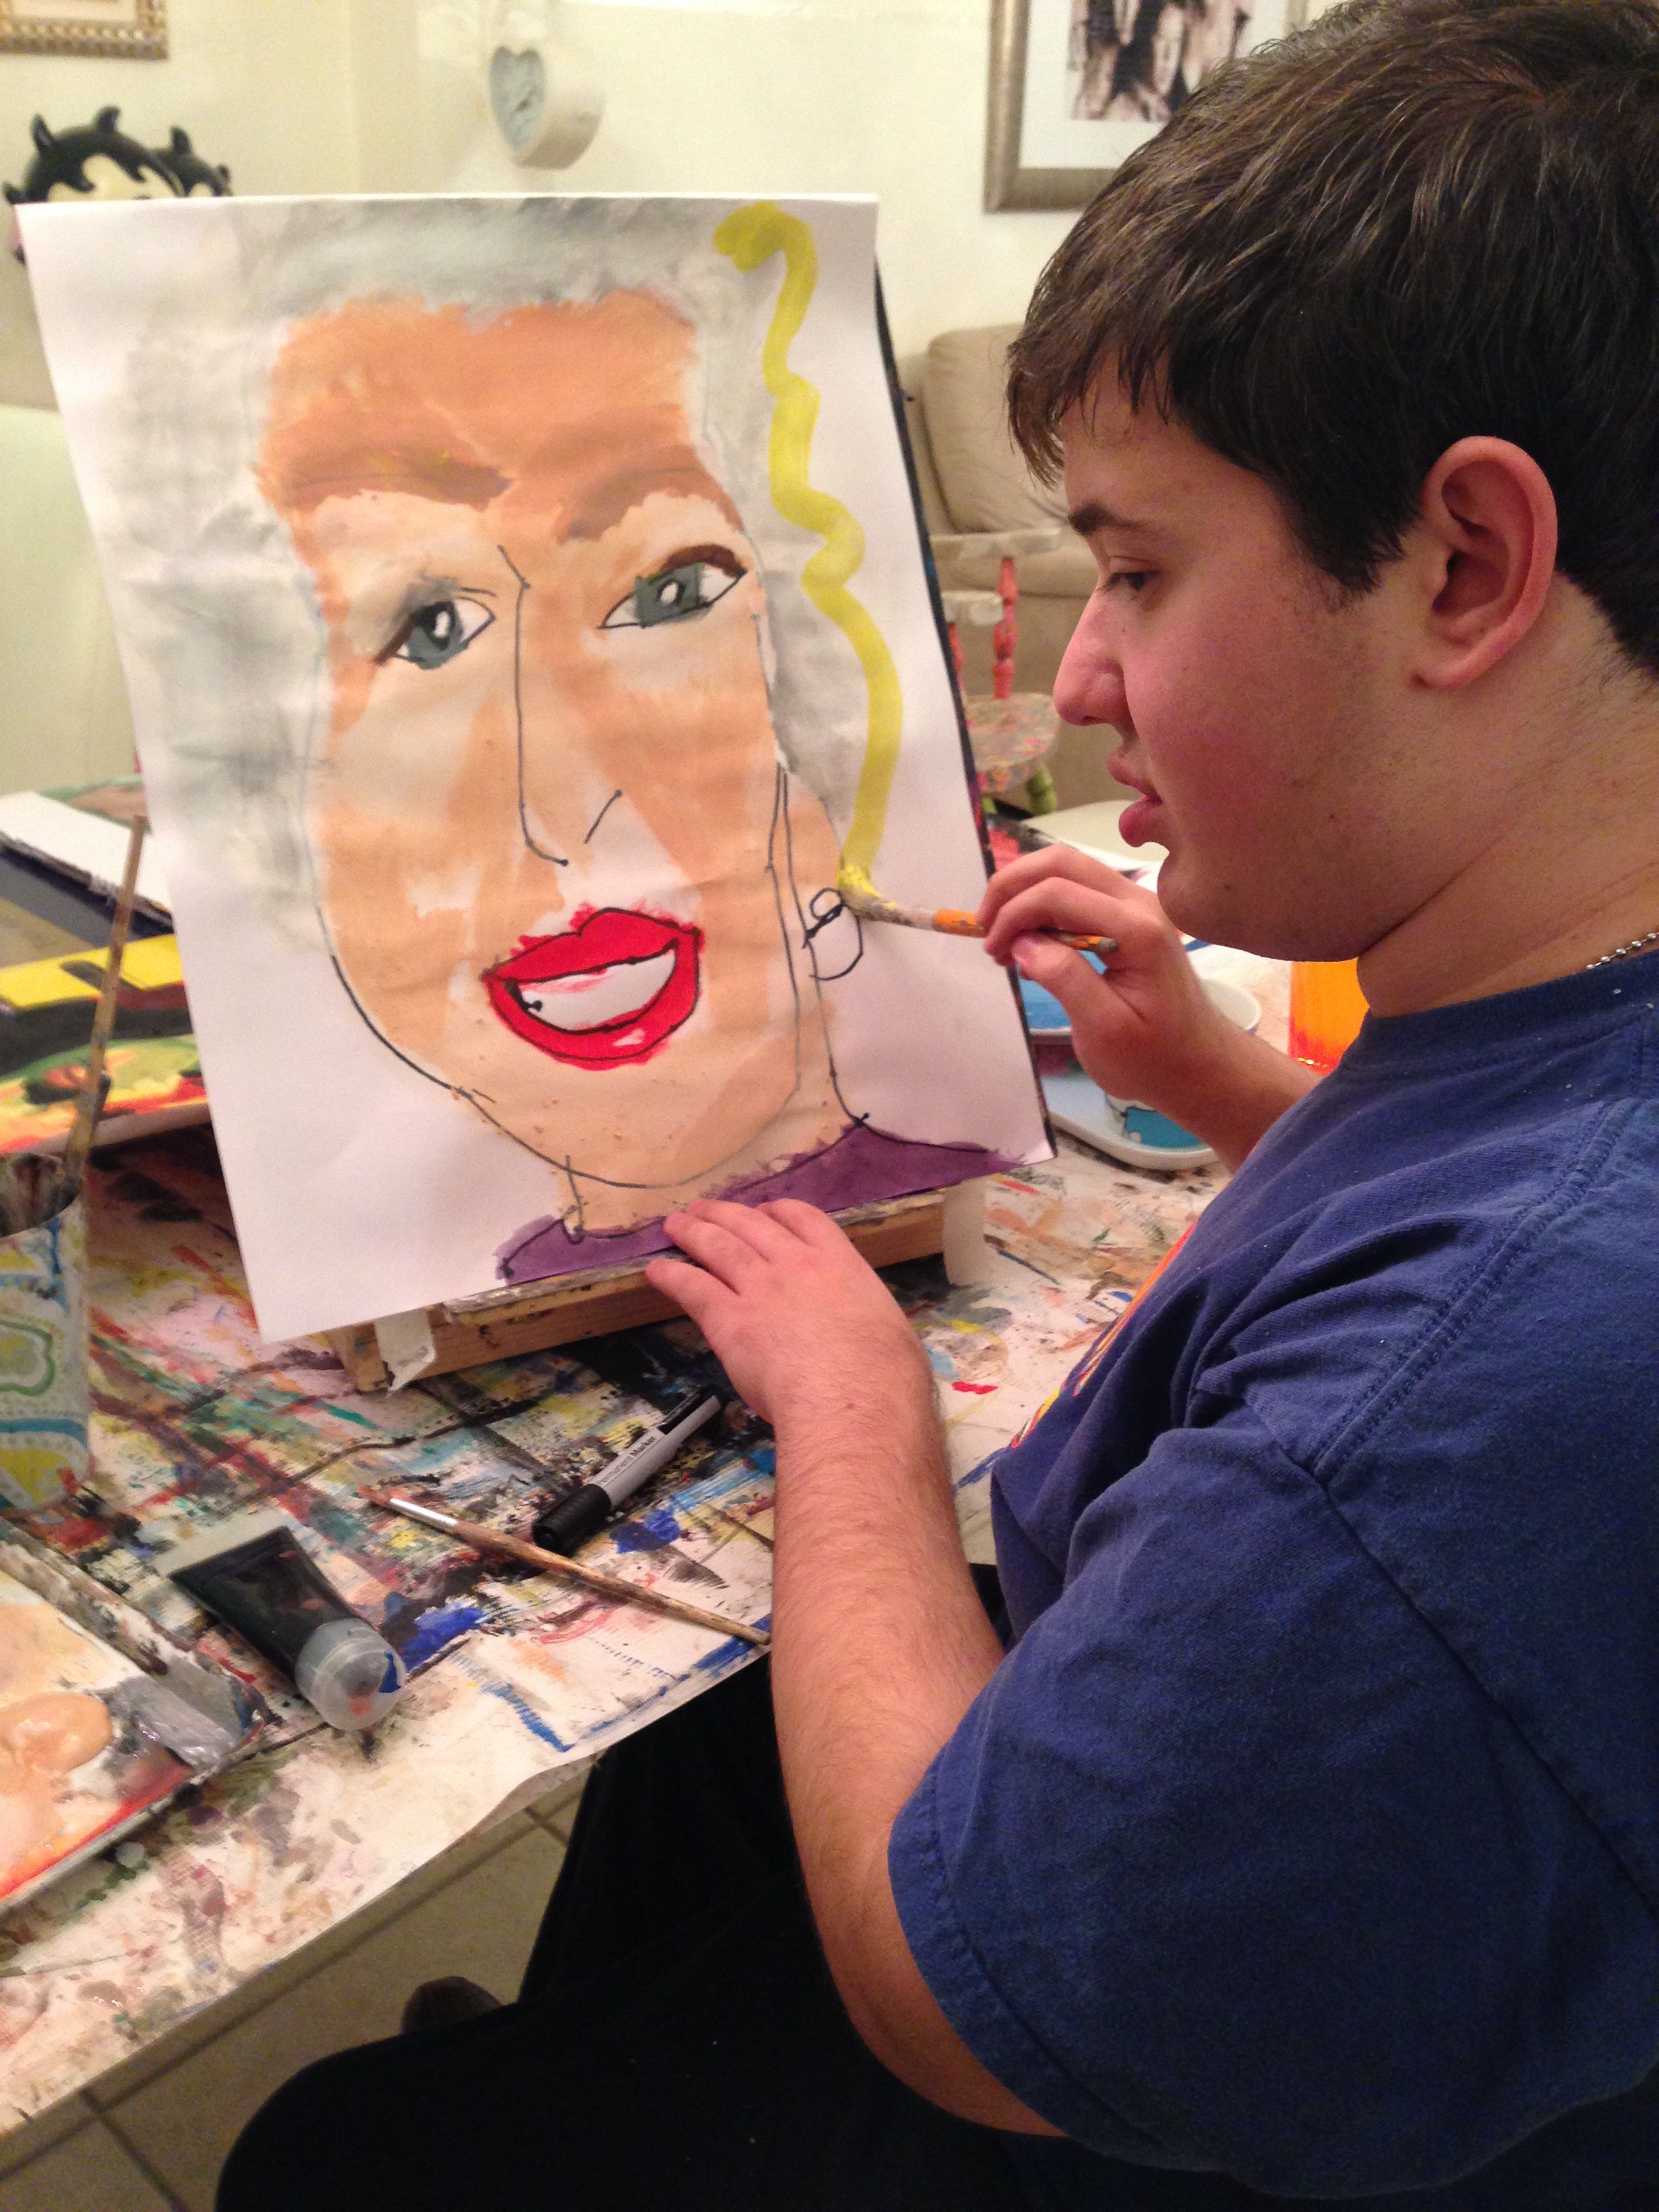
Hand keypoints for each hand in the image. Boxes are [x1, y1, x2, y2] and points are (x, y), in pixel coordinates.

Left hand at [644, 1198, 930, 1430]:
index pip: (804, 1218)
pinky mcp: (728, 1320)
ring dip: (693, 1232)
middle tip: (703, 1209)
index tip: (764, 1211)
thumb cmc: (885, 1375)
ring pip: (718, 1246)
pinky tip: (656, 1271)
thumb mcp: (889, 1329)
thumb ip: (866, 1319)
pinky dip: (672, 1276)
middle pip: (752, 1224)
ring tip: (675, 1225)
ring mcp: (759, 1288)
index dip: (778, 1211)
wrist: (852, 1397)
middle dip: (725, 1213)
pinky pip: (692, 1287)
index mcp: (840, 1263)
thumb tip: (870, 1336)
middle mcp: (795, 1264)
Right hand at [979, 848, 1317, 1167]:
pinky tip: (1031, 942)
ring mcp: (1138, 904)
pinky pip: (1079, 890)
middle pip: (1061, 863)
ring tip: (1004, 941)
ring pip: (1068, 869)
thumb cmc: (1153, 1058)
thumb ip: (1065, 979)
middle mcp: (1140, 902)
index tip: (992, 953)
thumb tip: (1022, 943)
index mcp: (1137, 929)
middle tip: (987, 932)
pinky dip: (1044, 905)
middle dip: (1012, 888)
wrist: (1200, 1066)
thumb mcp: (1104, 1030)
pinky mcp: (1130, 915)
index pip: (1058, 893)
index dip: (1013, 914)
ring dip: (1025, 894)